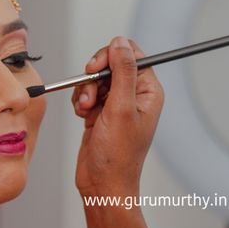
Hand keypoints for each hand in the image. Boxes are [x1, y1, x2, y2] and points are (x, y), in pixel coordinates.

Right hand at [72, 37, 162, 195]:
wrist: (102, 184)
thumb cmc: (118, 156)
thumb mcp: (121, 108)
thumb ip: (122, 72)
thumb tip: (120, 43)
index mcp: (148, 92)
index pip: (132, 55)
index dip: (111, 57)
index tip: (96, 68)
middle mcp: (134, 96)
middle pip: (110, 64)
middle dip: (94, 77)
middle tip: (89, 93)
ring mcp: (116, 104)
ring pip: (95, 79)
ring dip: (85, 91)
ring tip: (86, 110)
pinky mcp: (100, 113)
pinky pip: (86, 93)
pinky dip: (80, 101)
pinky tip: (82, 115)